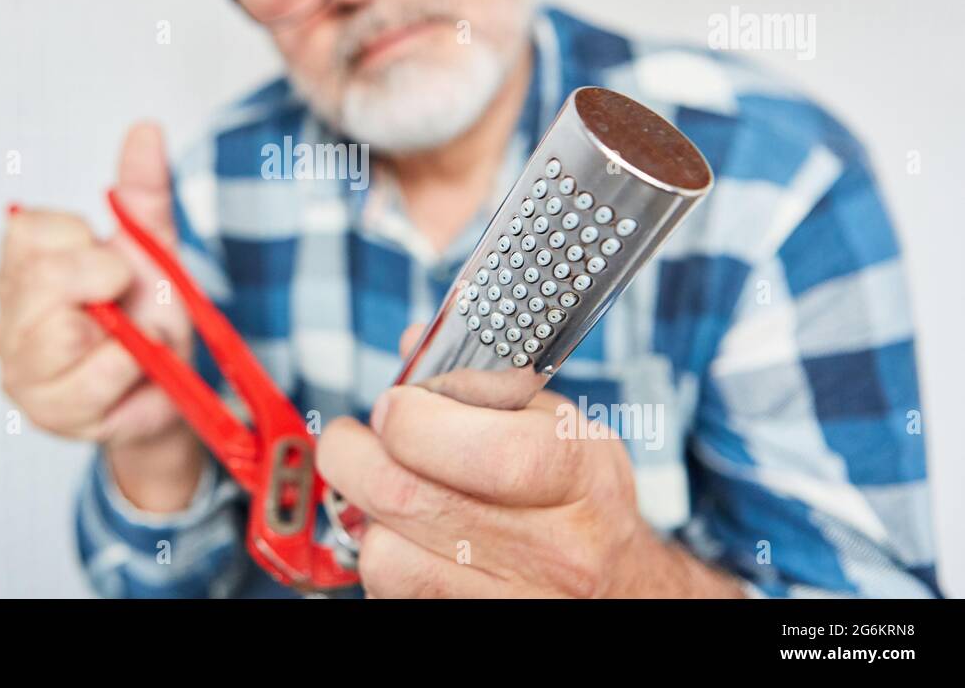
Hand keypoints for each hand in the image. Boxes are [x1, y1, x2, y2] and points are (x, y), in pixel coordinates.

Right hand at [0, 122, 202, 509]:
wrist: (174, 383)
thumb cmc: (149, 311)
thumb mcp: (151, 244)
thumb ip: (143, 190)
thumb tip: (146, 127)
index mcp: (23, 264)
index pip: (27, 231)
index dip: (83, 241)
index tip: (111, 261)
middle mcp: (8, 315)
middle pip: (42, 280)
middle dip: (105, 281)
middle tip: (126, 296)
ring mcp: (20, 368)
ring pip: (61, 335)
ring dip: (122, 333)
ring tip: (133, 339)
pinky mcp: (45, 412)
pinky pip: (90, 381)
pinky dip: (130, 370)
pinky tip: (135, 371)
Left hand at [316, 326, 743, 597]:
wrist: (625, 589)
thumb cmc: (581, 498)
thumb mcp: (558, 425)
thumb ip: (483, 383)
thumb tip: (412, 346)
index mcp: (578, 472)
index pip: (481, 448)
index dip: (412, 418)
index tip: (393, 405)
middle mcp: (556, 548)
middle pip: (409, 497)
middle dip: (354, 456)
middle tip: (351, 440)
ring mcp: (517, 602)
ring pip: (387, 555)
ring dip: (369, 518)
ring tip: (388, 496)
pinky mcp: (480, 628)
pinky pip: (393, 595)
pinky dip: (387, 562)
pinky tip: (410, 541)